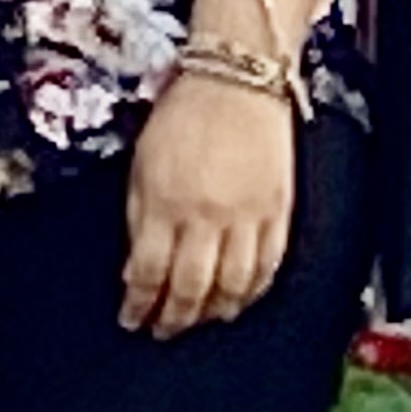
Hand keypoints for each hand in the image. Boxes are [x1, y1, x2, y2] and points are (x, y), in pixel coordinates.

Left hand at [122, 67, 295, 335]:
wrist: (238, 80)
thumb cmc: (184, 115)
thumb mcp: (141, 163)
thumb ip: (138, 218)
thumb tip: (135, 268)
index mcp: (165, 201)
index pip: (148, 272)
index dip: (138, 304)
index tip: (132, 319)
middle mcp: (207, 215)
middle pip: (190, 288)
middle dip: (174, 318)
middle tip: (163, 331)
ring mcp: (248, 216)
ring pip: (233, 285)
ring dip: (215, 312)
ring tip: (202, 320)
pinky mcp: (279, 211)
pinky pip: (269, 265)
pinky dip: (255, 291)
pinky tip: (241, 299)